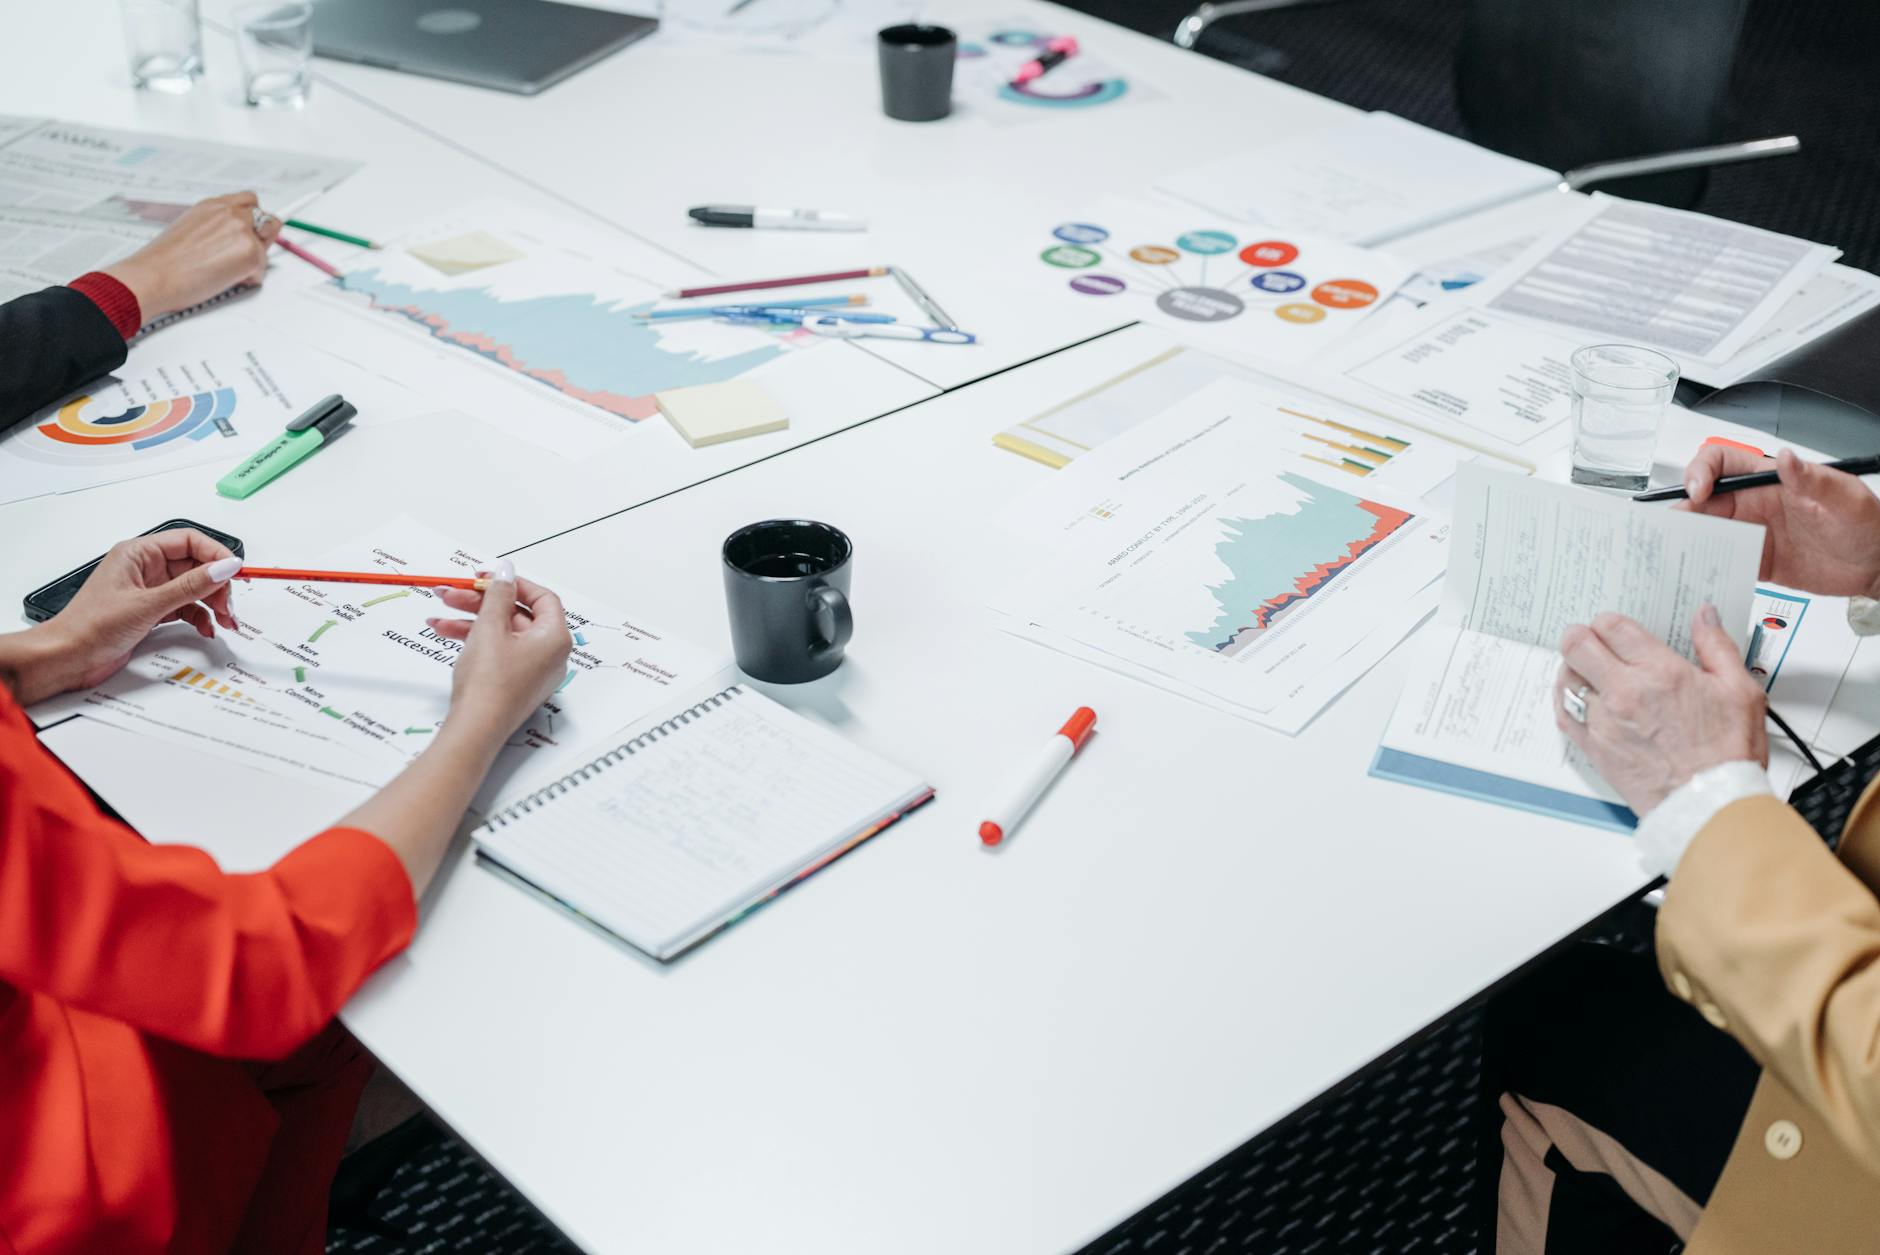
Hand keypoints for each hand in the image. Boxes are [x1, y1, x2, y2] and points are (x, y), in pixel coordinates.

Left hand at [16, 530, 242, 703]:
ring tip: (225, 619)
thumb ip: (191, 586)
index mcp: (138, 553)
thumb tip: (224, 568)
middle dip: (217, 585)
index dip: (216, 554)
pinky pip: (186, 607)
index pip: (189, 541)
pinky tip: (206, 628)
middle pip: (196, 566)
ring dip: (213, 603)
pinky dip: (200, 617)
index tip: (236, 571)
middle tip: (229, 605)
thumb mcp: (148, 604)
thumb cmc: (90, 626)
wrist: (68, 658)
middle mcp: (145, 568)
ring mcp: (149, 590)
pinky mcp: (151, 610)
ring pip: (194, 589)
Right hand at [102, 192, 280, 320]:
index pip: (250, 200)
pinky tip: (223, 280)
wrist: (153, 276)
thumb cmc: (164, 261)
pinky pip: (261, 270)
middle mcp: (229, 213)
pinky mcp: (250, 252)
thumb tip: (229, 238)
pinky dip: (248, 279)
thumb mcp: (189, 229)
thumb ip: (215, 227)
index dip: (254, 219)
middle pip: (269, 221)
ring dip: (253, 261)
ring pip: (266, 247)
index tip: (251, 233)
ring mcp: (241, 230)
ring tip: (225, 271)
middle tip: (244, 257)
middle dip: (262, 239)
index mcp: (213, 205)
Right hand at [425, 560, 572, 747]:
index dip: (514, 584)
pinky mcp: (514, 682)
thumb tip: (506, 571)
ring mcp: (532, 671)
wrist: (475, 728)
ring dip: (470, 619)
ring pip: (502, 633)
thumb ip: (498, 594)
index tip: (488, 578)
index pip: (543, 598)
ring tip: (438, 613)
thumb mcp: (490, 627)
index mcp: (555, 638)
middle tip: (453, 593)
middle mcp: (550, 655)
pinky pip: (498, 651)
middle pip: (517, 615)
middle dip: (482, 601)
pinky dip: (474, 639)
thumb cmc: (489, 682)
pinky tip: (445, 631)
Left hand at [1554, 607, 1767, 814]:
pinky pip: (1562, 711)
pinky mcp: (1592, 746)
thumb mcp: (1740, 690)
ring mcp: (1603, 721)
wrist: (1710, 804)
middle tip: (1593, 642)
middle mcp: (1625, 693)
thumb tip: (1703, 616)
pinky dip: (1565, 697)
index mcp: (1660, 672)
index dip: (1610, 622)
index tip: (1615, 629)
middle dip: (1582, 636)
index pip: (1612, 627)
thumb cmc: (1728, 754)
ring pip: (1565, 676)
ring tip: (1588, 669)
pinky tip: (1577, 695)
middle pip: (1576, 644)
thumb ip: (1717, 646)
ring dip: (1573, 667)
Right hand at [1681, 445, 1879, 598]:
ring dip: (1687, 540)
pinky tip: (1701, 574)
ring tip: (1677, 553)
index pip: (1720, 463)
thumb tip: (1785, 459)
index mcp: (1768, 480)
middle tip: (1674, 529)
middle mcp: (1754, 504)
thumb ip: (1813, 478)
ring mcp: (1751, 534)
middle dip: (1682, 512)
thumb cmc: (1867, 525)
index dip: (1700, 473)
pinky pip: (1720, 562)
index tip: (1697, 492)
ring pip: (1704, 531)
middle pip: (1702, 500)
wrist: (1876, 565)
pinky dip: (1705, 567)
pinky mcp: (1754, 561)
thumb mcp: (1845, 497)